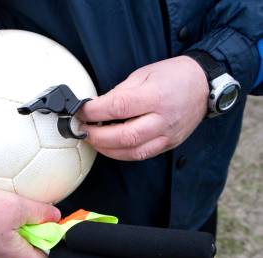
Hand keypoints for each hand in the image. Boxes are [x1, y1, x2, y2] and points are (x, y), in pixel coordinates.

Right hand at [0, 188, 60, 257]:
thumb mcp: (18, 206)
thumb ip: (41, 212)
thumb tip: (56, 216)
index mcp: (15, 257)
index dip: (51, 246)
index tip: (49, 229)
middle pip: (26, 256)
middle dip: (32, 239)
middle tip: (31, 219)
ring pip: (7, 250)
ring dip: (14, 236)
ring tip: (11, 216)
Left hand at [77, 56, 208, 160]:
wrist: (204, 85)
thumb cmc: (173, 76)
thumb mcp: (143, 74)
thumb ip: (120, 92)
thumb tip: (96, 106)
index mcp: (155, 96)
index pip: (118, 107)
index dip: (94, 111)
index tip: (80, 111)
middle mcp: (163, 119)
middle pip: (124, 136)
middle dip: (97, 135)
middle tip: (82, 129)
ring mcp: (167, 135)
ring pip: (132, 151)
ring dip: (106, 149)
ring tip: (93, 139)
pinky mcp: (168, 144)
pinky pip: (141, 155)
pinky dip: (121, 153)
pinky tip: (110, 146)